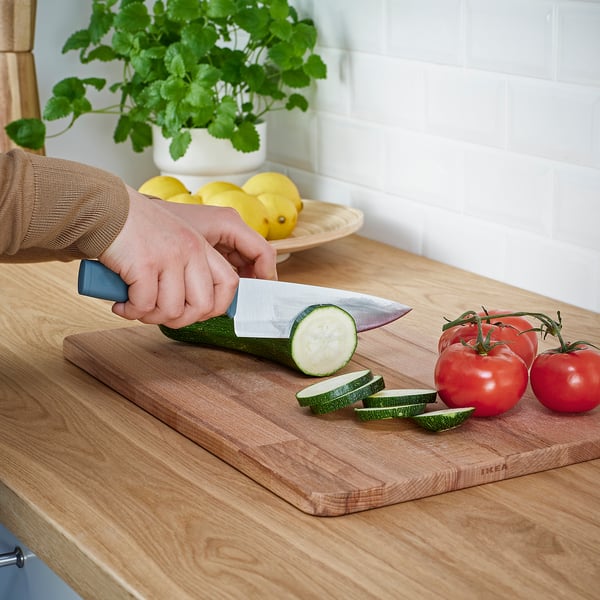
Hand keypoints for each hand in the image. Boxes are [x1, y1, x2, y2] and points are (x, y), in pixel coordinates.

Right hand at [99, 186, 276, 327]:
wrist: (103, 207)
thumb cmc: (133, 229)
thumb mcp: (173, 242)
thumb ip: (187, 268)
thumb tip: (194, 308)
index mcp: (201, 246)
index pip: (229, 284)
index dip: (216, 307)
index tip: (194, 313)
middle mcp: (190, 250)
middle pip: (204, 305)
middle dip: (180, 320)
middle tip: (160, 314)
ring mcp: (169, 256)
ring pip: (173, 311)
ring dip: (151, 317)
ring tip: (136, 306)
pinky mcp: (145, 265)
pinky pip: (144, 306)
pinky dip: (130, 311)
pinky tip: (121, 303)